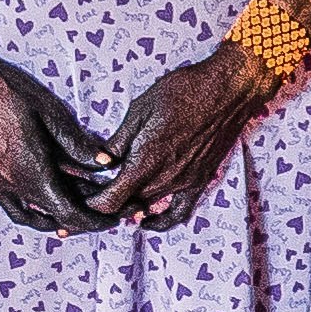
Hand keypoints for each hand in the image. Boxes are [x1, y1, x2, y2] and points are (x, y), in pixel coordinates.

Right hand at [0, 47, 117, 232]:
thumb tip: (106, 163)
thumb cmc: (6, 91)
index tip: (114, 216)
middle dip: (82, 218)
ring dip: (55, 218)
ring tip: (77, 209)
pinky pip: (13, 205)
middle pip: (54, 218)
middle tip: (103, 210)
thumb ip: (77, 144)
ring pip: (31, 216)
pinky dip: (34, 209)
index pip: (70, 213)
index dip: (96, 220)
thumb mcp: (50, 113)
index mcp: (30, 173)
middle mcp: (10, 185)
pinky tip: (46, 196)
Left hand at [92, 52, 276, 231]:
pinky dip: (160, 221)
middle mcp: (165, 179)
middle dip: (105, 203)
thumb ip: (119, 141)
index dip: (92, 203)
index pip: (111, 201)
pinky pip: (178, 213)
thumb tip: (101, 161)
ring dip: (127, 208)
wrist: (227, 90)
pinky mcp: (200, 181)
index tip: (82, 196)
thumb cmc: (183, 91)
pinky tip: (146, 219)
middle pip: (125, 207)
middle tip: (91, 193)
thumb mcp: (140, 109)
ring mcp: (184, 183)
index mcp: (146, 161)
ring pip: (147, 208)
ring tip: (113, 201)